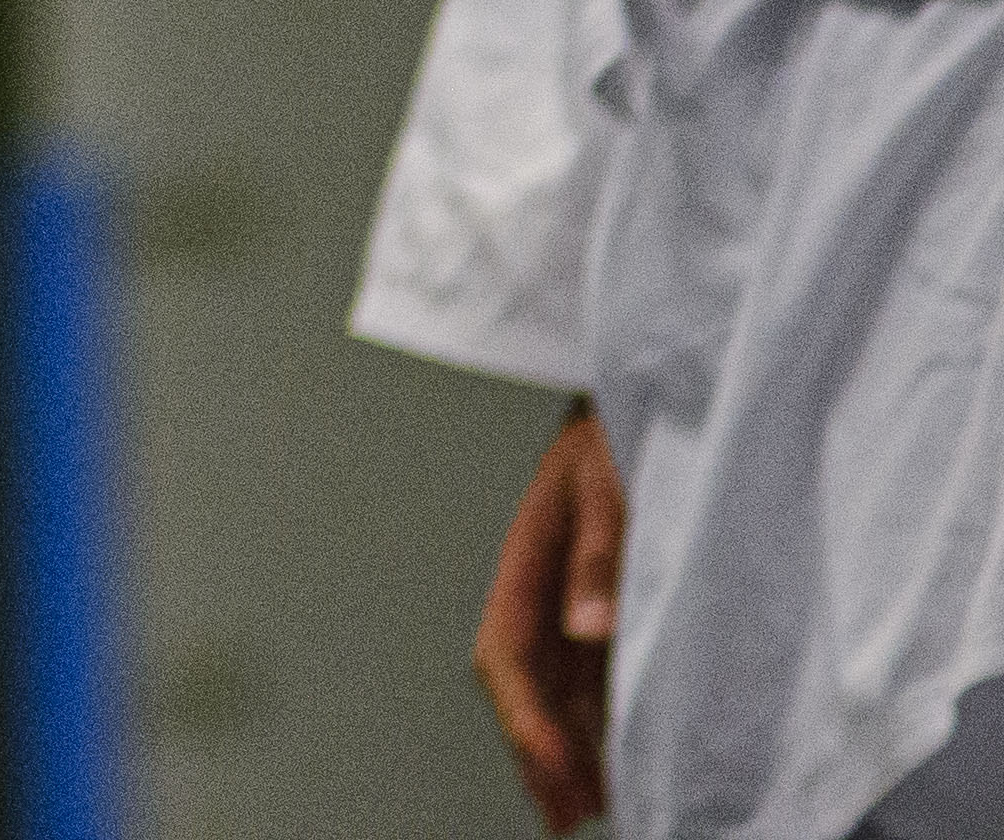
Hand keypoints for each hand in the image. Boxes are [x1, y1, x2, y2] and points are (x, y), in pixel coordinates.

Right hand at [474, 398, 621, 833]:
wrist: (669, 380)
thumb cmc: (631, 421)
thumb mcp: (615, 474)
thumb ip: (603, 548)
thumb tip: (589, 626)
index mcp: (530, 550)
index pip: (507, 649)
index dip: (526, 716)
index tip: (556, 767)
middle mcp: (544, 580)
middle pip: (525, 680)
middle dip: (539, 750)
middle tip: (565, 813)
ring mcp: (574, 590)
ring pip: (556, 682)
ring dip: (567, 743)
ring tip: (587, 802)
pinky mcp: (610, 595)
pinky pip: (590, 669)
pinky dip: (596, 718)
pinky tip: (617, 750)